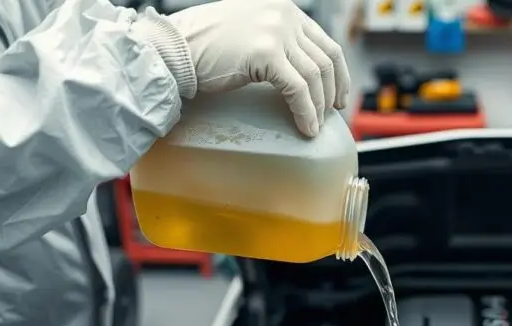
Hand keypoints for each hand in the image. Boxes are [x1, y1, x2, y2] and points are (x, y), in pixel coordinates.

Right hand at [168, 0, 350, 136]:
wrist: (173, 48)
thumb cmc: (202, 46)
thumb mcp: (250, 33)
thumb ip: (275, 42)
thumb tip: (298, 70)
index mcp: (283, 8)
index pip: (325, 41)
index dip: (338, 73)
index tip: (338, 95)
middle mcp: (284, 15)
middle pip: (326, 58)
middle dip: (333, 91)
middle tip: (331, 114)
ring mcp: (276, 31)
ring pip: (316, 75)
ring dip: (319, 106)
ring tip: (315, 126)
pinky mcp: (266, 53)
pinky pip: (298, 89)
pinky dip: (306, 112)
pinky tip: (306, 128)